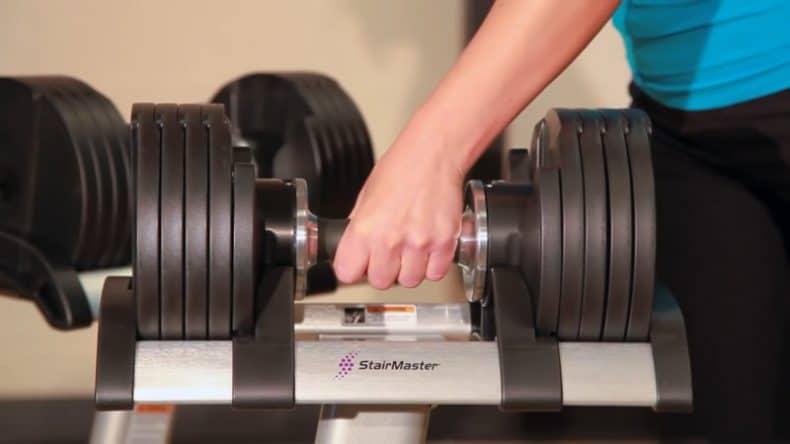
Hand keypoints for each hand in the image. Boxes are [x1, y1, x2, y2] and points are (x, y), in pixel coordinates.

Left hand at [333, 124, 463, 288]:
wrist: (434, 154)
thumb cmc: (401, 168)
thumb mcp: (365, 196)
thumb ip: (359, 227)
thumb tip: (353, 248)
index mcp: (366, 228)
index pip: (348, 273)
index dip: (353, 269)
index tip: (358, 264)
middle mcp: (392, 239)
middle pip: (380, 282)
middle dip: (383, 270)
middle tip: (388, 254)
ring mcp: (420, 243)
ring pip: (409, 280)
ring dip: (409, 269)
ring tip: (410, 249)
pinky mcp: (445, 243)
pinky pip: (435, 272)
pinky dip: (431, 266)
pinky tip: (427, 249)